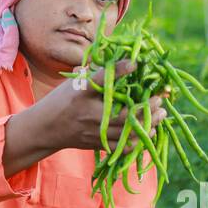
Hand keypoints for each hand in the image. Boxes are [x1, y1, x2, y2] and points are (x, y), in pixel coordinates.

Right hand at [40, 58, 167, 153]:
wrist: (46, 128)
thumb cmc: (63, 100)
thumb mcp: (75, 83)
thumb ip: (97, 74)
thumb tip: (123, 61)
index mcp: (81, 92)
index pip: (101, 79)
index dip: (119, 70)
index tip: (135, 63)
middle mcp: (88, 113)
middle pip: (123, 114)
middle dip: (146, 108)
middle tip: (159, 99)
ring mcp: (94, 131)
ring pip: (126, 132)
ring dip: (148, 124)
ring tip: (161, 114)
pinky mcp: (98, 143)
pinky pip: (123, 145)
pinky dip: (139, 139)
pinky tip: (150, 130)